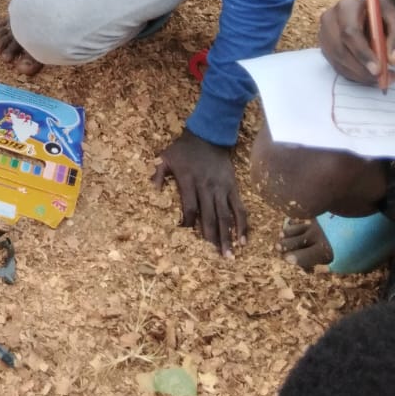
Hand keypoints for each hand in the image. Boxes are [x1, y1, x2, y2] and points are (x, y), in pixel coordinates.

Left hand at [153, 126, 246, 255]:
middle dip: (212, 239)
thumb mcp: (164, 157)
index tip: (185, 238)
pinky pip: (239, 208)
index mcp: (189, 182)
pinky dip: (242, 224)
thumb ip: (157, 174)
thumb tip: (152, 191)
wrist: (208, 136)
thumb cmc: (183, 149)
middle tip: (215, 259)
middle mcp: (207, 188)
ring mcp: (222, 189)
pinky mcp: (233, 187)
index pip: (190, 209)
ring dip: (228, 237)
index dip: (188, 224)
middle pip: (210, 217)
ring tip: (230, 256)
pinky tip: (243, 240)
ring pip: (226, 216)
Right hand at [319, 0, 394, 83]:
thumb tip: (391, 60)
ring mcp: (324, 35)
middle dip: (361, 69)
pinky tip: (368, 76)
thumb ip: (394, 36)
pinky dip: (354, 75)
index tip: (377, 69)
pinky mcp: (324, 47)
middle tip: (381, 79)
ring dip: (359, 74)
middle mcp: (329, 20)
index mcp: (345, 8)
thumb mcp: (391, 18)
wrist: (365, 11)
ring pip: (338, 61)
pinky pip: (336, 66)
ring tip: (380, 79)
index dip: (362, 53)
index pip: (349, 33)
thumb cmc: (379, 14)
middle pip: (340, 50)